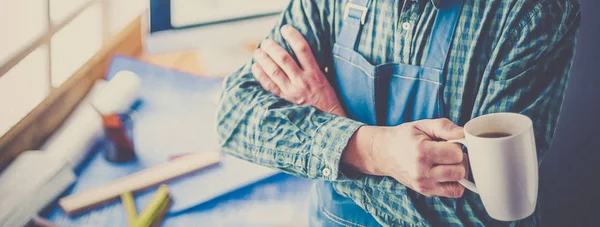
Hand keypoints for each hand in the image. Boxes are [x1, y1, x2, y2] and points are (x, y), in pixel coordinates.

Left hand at [251, 25, 345, 116]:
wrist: (329, 122)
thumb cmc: (328, 100)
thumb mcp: (327, 80)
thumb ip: (316, 67)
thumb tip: (304, 53)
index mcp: (315, 74)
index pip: (303, 49)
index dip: (293, 36)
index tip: (285, 29)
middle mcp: (303, 81)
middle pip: (284, 59)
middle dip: (273, 48)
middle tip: (266, 42)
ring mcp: (292, 92)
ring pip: (274, 71)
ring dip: (264, 60)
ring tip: (258, 52)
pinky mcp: (285, 101)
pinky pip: (270, 86)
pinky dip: (261, 76)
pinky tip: (255, 68)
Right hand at [343, 118, 469, 197]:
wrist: (384, 153)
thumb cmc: (405, 137)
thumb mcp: (423, 125)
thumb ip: (444, 127)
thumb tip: (464, 134)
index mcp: (421, 152)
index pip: (456, 153)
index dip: (456, 145)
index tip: (447, 142)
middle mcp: (422, 172)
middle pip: (460, 170)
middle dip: (459, 159)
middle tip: (448, 152)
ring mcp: (424, 185)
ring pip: (459, 183)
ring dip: (458, 171)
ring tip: (447, 162)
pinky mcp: (426, 192)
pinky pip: (454, 192)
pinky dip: (454, 183)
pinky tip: (445, 173)